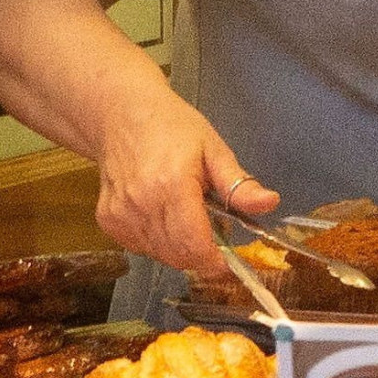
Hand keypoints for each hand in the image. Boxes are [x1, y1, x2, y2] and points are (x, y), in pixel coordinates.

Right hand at [92, 98, 277, 284]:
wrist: (121, 114)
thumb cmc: (171, 127)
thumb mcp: (213, 149)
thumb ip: (239, 184)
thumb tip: (270, 203)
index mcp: (173, 186)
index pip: (195, 246)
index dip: (216, 263)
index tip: (230, 263)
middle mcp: (142, 204)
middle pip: (179, 256)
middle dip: (202, 255)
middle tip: (212, 232)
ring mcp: (121, 214)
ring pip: (159, 255)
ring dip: (179, 249)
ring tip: (186, 217)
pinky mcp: (108, 220)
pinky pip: (140, 247)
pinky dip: (157, 242)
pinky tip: (161, 216)